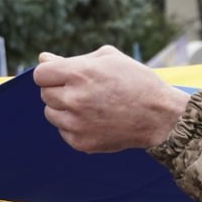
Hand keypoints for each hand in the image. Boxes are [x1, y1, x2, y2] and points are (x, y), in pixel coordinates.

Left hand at [34, 46, 190, 152]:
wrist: (160, 116)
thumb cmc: (137, 81)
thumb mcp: (109, 59)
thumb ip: (73, 58)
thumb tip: (43, 59)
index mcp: (79, 74)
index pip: (40, 75)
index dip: (52, 74)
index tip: (65, 77)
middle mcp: (74, 99)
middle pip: (45, 94)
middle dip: (60, 90)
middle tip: (86, 91)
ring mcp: (76, 123)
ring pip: (51, 114)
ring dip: (64, 109)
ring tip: (91, 106)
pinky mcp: (81, 142)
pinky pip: (64, 132)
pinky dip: (75, 126)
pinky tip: (96, 121)